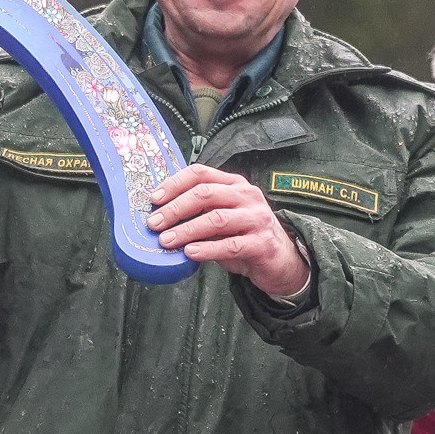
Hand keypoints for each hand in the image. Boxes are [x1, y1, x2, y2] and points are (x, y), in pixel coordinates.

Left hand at [147, 165, 311, 297]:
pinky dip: (207, 249)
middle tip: (155, 223)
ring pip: (216, 219)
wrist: (280, 260)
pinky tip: (190, 253)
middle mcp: (247, 196)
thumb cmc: (245, 237)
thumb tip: (160, 216)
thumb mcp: (222, 218)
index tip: (153, 199)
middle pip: (206, 193)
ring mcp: (257, 219)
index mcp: (234, 184)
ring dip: (187, 230)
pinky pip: (231, 246)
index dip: (174, 184)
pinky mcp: (262, 243)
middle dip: (176, 208)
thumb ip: (199, 213)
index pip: (201, 173)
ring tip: (167, 240)